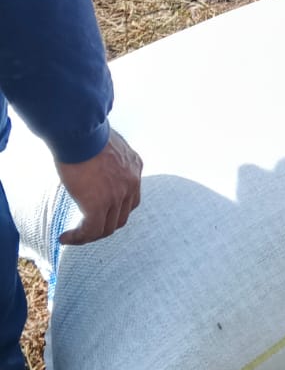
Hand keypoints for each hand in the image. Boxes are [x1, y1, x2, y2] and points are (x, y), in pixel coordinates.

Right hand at [56, 129, 142, 245]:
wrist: (80, 133)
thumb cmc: (86, 132)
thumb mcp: (105, 144)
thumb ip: (106, 157)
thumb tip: (92, 160)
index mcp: (134, 167)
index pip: (131, 198)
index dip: (116, 209)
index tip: (100, 213)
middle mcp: (131, 182)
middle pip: (122, 216)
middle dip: (104, 225)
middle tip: (86, 228)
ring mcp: (117, 195)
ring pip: (107, 227)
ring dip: (90, 235)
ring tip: (74, 236)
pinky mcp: (98, 205)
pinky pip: (91, 230)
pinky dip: (78, 238)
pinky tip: (65, 238)